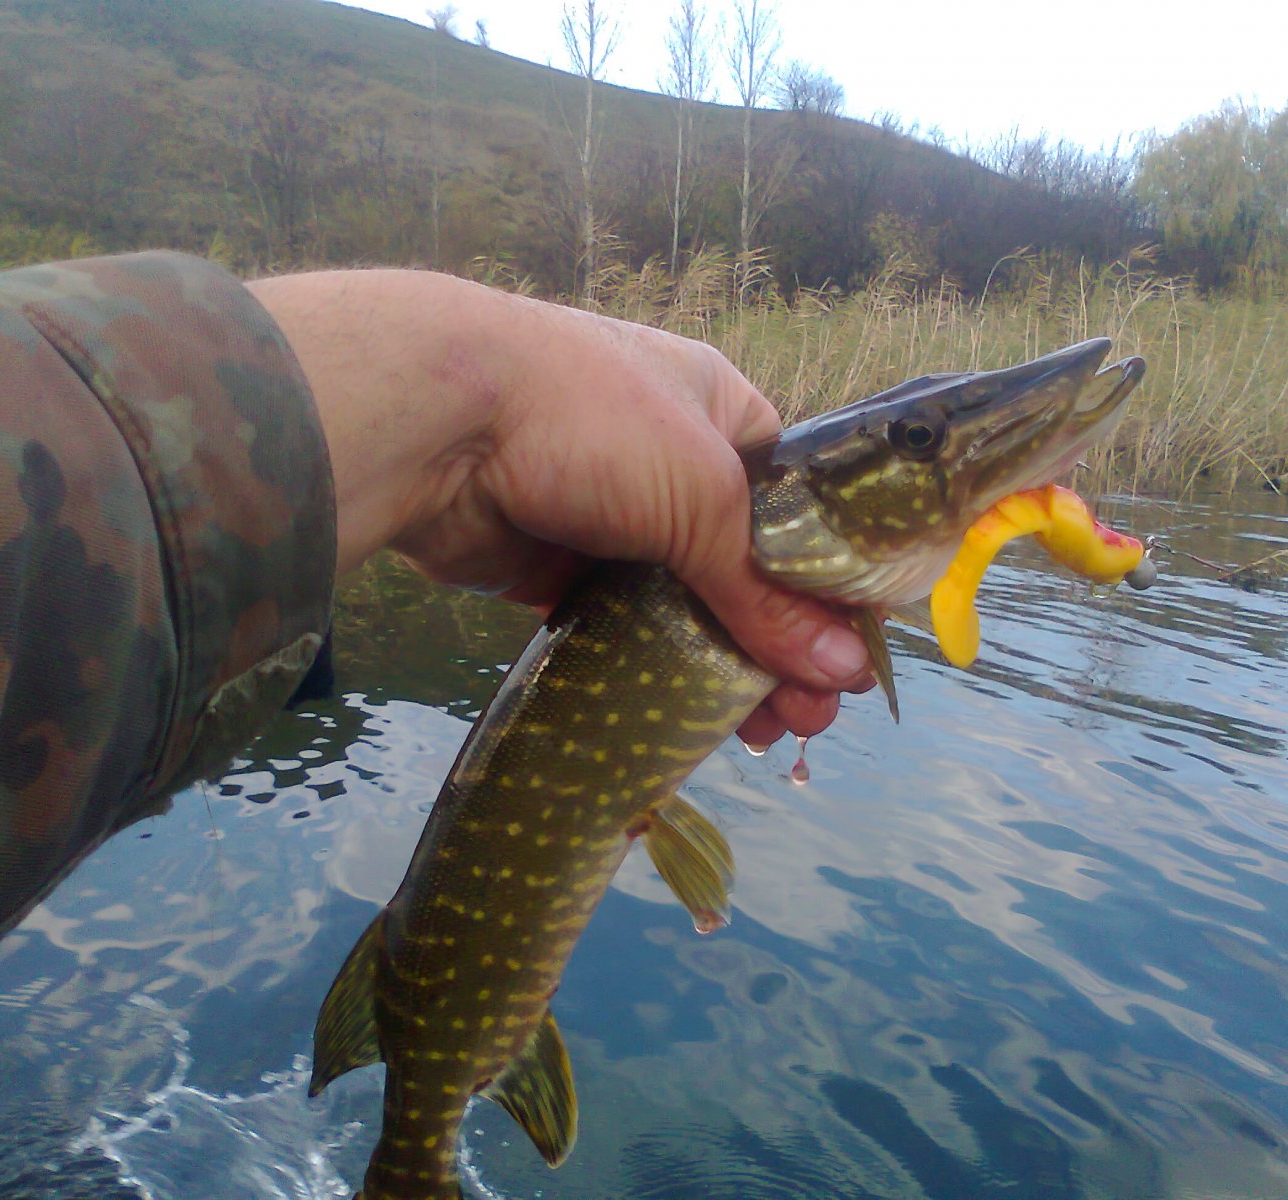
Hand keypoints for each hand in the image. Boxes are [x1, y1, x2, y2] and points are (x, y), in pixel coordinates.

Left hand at [247, 269, 871, 744]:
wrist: (438, 423)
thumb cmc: (593, 421)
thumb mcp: (704, 499)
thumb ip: (766, 595)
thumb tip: (846, 673)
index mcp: (720, 410)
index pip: (793, 504)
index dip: (824, 580)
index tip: (849, 653)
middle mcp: (669, 459)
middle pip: (742, 567)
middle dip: (779, 644)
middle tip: (809, 719)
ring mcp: (608, 514)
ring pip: (681, 605)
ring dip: (720, 668)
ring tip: (761, 735)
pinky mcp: (553, 565)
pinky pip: (619, 628)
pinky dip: (651, 671)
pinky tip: (686, 722)